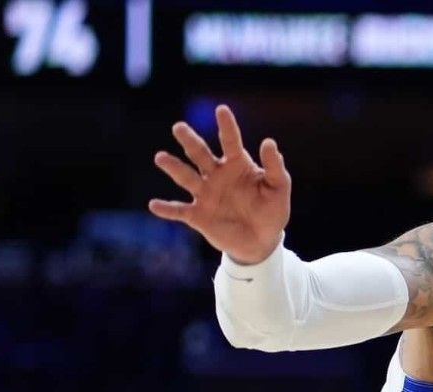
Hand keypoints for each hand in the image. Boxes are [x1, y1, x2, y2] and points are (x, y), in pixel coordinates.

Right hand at [148, 104, 290, 264]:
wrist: (262, 240)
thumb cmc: (272, 210)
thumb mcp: (278, 188)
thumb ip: (274, 167)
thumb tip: (269, 142)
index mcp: (237, 164)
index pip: (230, 141)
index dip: (227, 126)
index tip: (222, 110)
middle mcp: (216, 175)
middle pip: (200, 154)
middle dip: (189, 141)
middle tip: (179, 127)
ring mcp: (205, 194)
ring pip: (186, 177)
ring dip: (173, 167)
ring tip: (161, 157)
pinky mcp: (198, 215)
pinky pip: (179, 210)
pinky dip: (167, 209)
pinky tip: (154, 205)